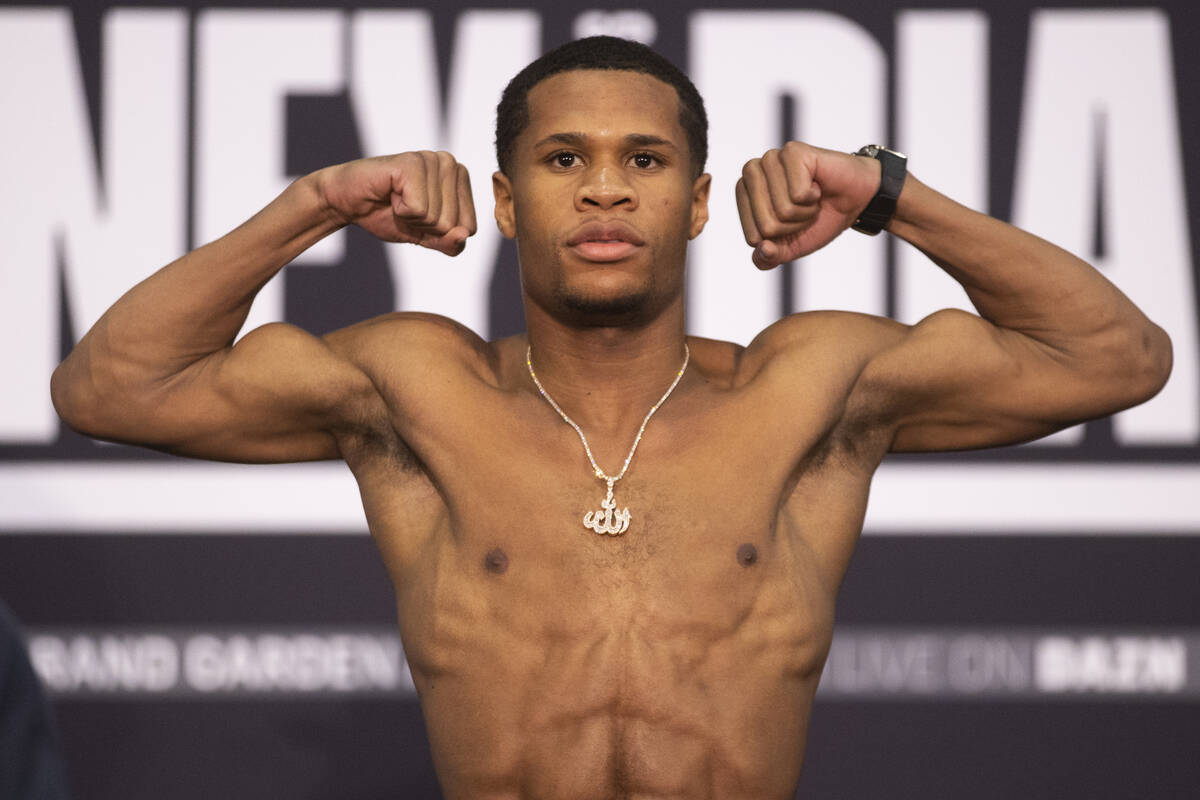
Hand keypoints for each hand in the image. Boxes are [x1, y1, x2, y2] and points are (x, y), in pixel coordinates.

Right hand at [316, 151, 476, 255]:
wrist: (348, 202)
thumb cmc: (387, 214)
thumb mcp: (426, 236)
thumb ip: (449, 243)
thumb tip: (463, 236)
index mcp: (460, 179)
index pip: (469, 227)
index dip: (439, 233)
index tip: (419, 215)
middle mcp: (450, 163)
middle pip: (453, 224)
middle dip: (424, 225)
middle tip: (404, 206)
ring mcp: (432, 160)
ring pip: (436, 217)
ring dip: (410, 217)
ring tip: (396, 198)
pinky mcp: (412, 163)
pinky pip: (418, 208)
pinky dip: (400, 210)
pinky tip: (390, 193)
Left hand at [735, 141, 880, 268]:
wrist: (853, 201)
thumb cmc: (818, 220)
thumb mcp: (789, 248)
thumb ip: (767, 259)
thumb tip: (763, 248)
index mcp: (743, 194)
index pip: (753, 237)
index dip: (779, 238)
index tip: (791, 222)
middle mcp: (751, 172)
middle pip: (766, 225)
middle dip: (792, 226)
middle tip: (804, 209)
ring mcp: (771, 159)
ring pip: (782, 210)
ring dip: (804, 211)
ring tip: (811, 197)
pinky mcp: (793, 151)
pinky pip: (798, 194)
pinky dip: (812, 197)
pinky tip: (817, 185)